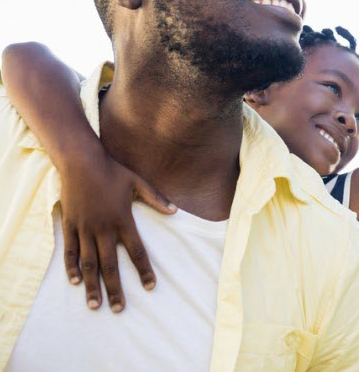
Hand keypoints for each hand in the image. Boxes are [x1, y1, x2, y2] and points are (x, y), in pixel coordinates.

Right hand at [58, 148, 174, 311]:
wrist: (82, 162)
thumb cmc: (113, 172)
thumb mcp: (138, 183)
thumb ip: (156, 198)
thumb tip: (175, 211)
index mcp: (123, 220)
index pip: (137, 251)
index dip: (144, 270)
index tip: (150, 287)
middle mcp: (103, 228)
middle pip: (110, 265)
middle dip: (115, 289)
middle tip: (118, 309)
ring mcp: (85, 228)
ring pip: (88, 263)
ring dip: (92, 285)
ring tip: (94, 305)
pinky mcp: (70, 225)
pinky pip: (70, 250)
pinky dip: (71, 267)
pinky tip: (75, 282)